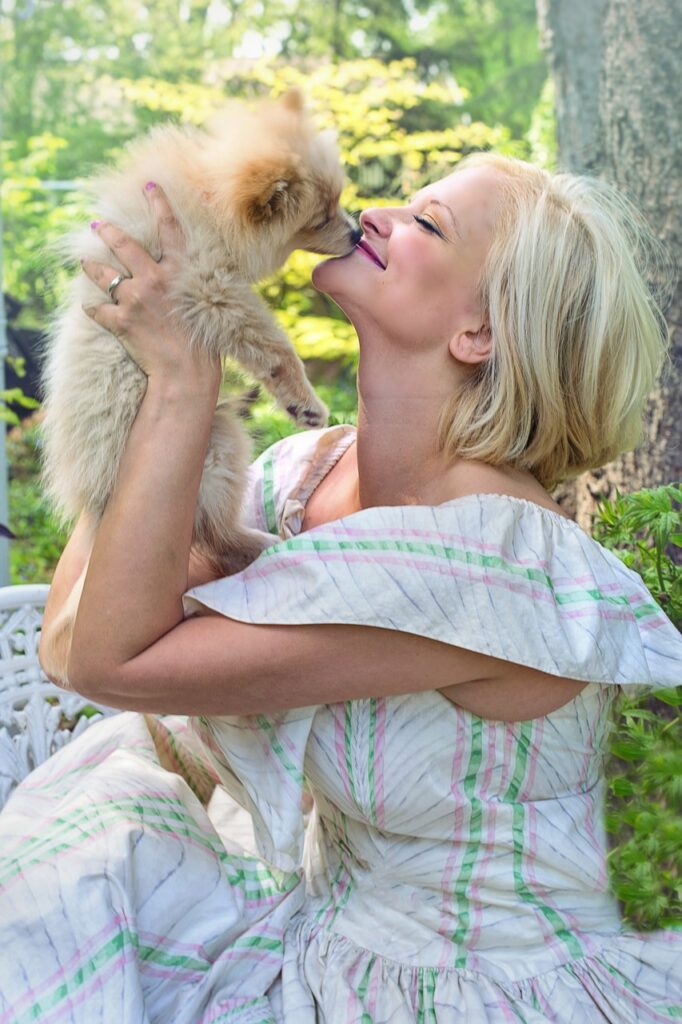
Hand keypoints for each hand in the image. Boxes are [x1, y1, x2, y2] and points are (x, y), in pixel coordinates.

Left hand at [81, 183, 220, 392]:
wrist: (186, 374)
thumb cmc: (204, 347)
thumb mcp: (208, 307)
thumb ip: (192, 288)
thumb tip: (189, 282)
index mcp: (179, 272)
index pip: (169, 228)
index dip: (159, 202)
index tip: (149, 186)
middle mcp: (154, 278)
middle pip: (123, 244)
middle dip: (107, 231)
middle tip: (97, 224)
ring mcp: (134, 298)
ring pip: (103, 274)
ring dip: (91, 267)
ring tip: (84, 262)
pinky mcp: (119, 320)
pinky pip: (97, 309)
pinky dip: (93, 309)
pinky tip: (89, 309)